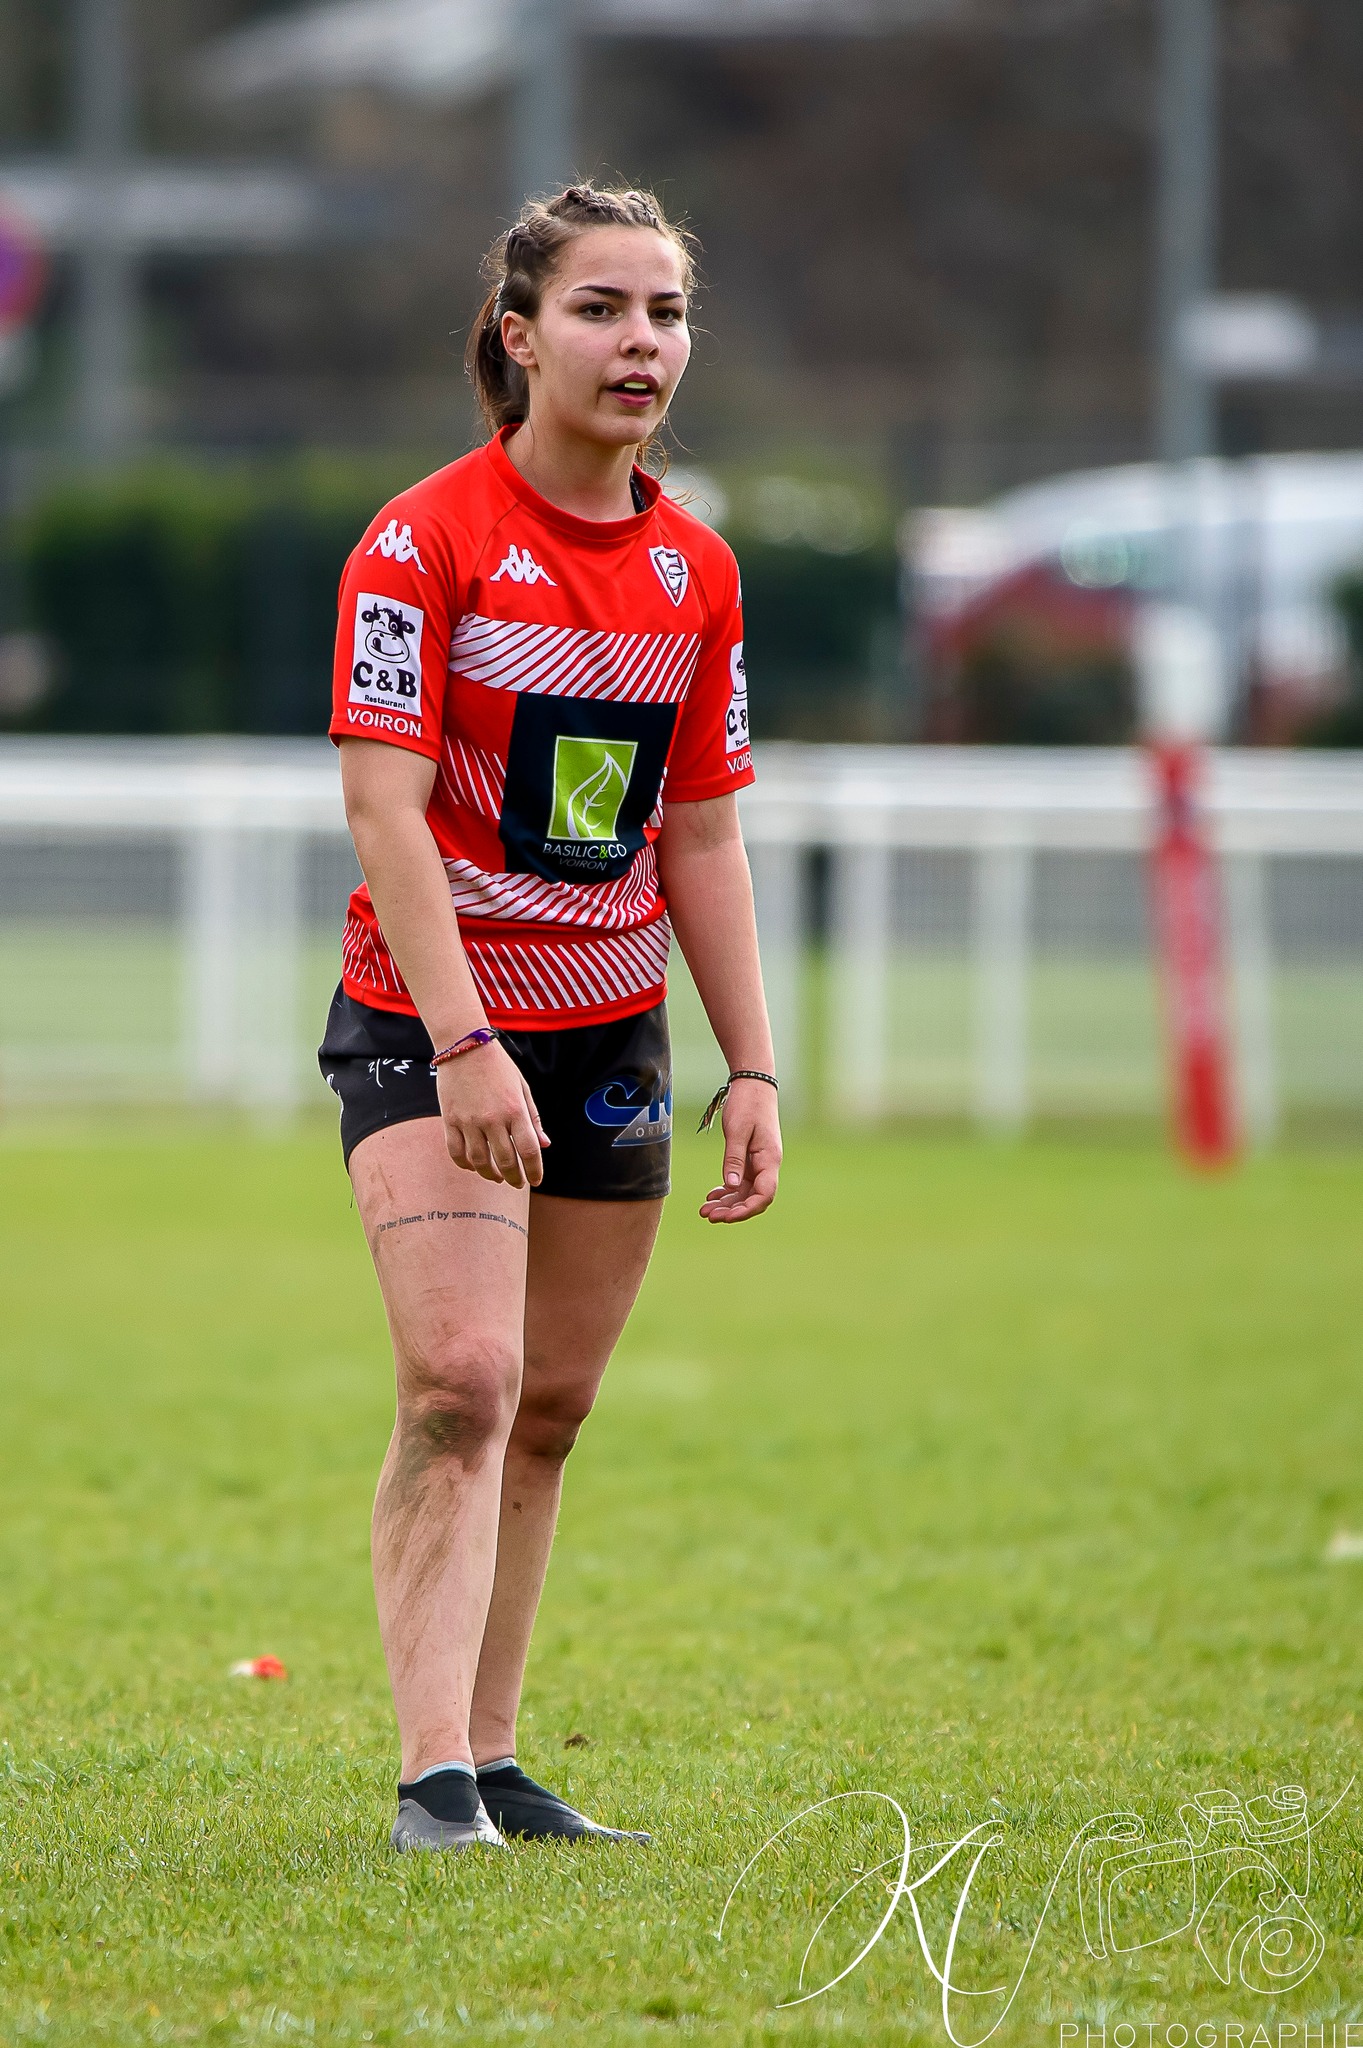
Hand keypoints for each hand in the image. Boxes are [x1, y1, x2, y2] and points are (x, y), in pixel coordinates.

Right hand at [435, 1041, 548, 1187]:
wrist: (466, 1046)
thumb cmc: (499, 1066)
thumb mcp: (522, 1088)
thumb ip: (533, 1118)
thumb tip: (544, 1145)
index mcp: (515, 1110)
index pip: (529, 1150)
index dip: (535, 1170)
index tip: (536, 1181)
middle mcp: (492, 1118)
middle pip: (506, 1161)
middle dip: (515, 1178)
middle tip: (517, 1183)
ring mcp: (469, 1120)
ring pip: (480, 1162)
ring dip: (491, 1175)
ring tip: (497, 1176)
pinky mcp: (450, 1120)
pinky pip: (456, 1152)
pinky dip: (466, 1165)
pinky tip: (474, 1166)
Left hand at [699, 1079, 781, 1222]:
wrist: (753, 1083)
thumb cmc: (747, 1104)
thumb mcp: (737, 1131)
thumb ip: (734, 1159)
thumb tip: (730, 1187)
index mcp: (769, 1159)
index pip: (764, 1194)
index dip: (747, 1210)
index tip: (727, 1217)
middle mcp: (767, 1165)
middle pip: (753, 1197)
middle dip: (732, 1210)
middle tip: (708, 1216)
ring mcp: (759, 1162)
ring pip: (745, 1192)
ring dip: (727, 1203)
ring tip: (705, 1210)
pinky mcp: (751, 1158)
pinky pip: (741, 1181)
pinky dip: (727, 1190)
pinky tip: (713, 1195)